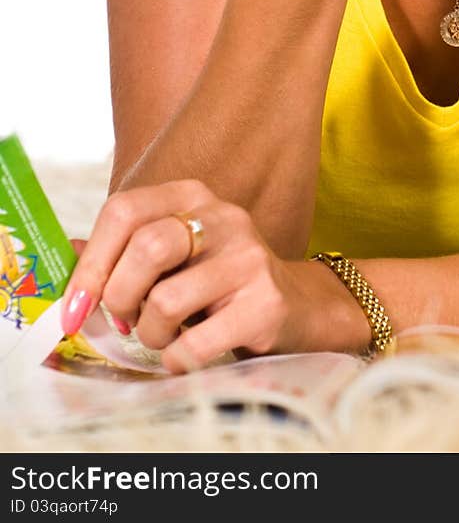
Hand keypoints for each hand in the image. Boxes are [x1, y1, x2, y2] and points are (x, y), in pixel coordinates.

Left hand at [59, 179, 351, 372]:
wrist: (297, 305)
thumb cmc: (218, 281)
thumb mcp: (175, 254)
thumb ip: (123, 250)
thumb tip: (66, 254)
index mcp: (192, 196)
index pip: (124, 209)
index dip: (91, 262)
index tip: (76, 306)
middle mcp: (223, 217)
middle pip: (146, 248)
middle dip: (119, 296)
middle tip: (125, 320)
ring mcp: (249, 258)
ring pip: (166, 301)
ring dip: (150, 334)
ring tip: (163, 335)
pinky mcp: (265, 304)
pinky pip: (194, 343)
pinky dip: (176, 359)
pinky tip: (185, 354)